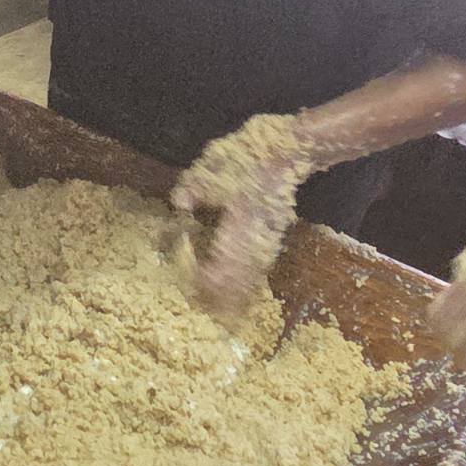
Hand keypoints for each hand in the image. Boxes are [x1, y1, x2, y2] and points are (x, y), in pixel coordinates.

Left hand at [169, 113, 313, 319]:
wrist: (287, 149)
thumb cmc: (247, 154)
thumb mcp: (212, 163)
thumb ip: (194, 186)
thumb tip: (178, 205)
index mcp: (239, 217)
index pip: (224, 257)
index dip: (210, 277)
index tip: (196, 291)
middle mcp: (256, 233)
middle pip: (241, 274)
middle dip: (225, 297)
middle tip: (209, 316)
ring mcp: (268, 235)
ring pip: (253, 273)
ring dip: (239, 296)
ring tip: (227, 316)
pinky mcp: (274, 233)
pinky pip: (261, 265)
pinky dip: (252, 283)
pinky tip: (245, 292)